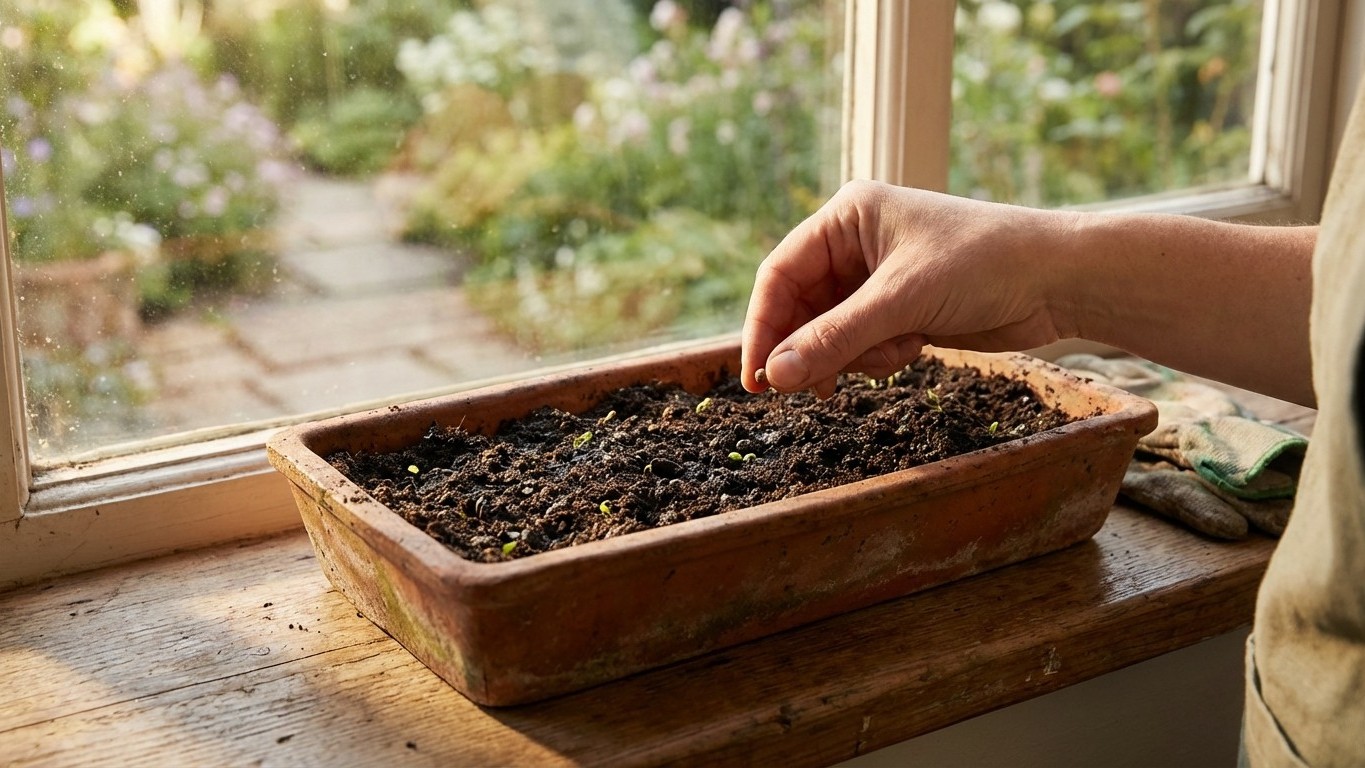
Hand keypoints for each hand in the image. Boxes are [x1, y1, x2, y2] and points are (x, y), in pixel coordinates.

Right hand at [742, 180, 1079, 394]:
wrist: (1059, 280)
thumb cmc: (984, 264)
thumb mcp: (902, 301)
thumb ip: (835, 338)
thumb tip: (775, 375)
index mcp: (847, 216)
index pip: (780, 273)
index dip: (763, 326)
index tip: (755, 377)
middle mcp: (856, 243)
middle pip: (801, 306)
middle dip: (810, 347)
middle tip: (808, 390)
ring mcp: (878, 277)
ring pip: (830, 331)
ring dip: (851, 354)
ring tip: (892, 354)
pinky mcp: (901, 307)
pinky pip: (862, 342)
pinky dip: (877, 356)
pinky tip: (912, 349)